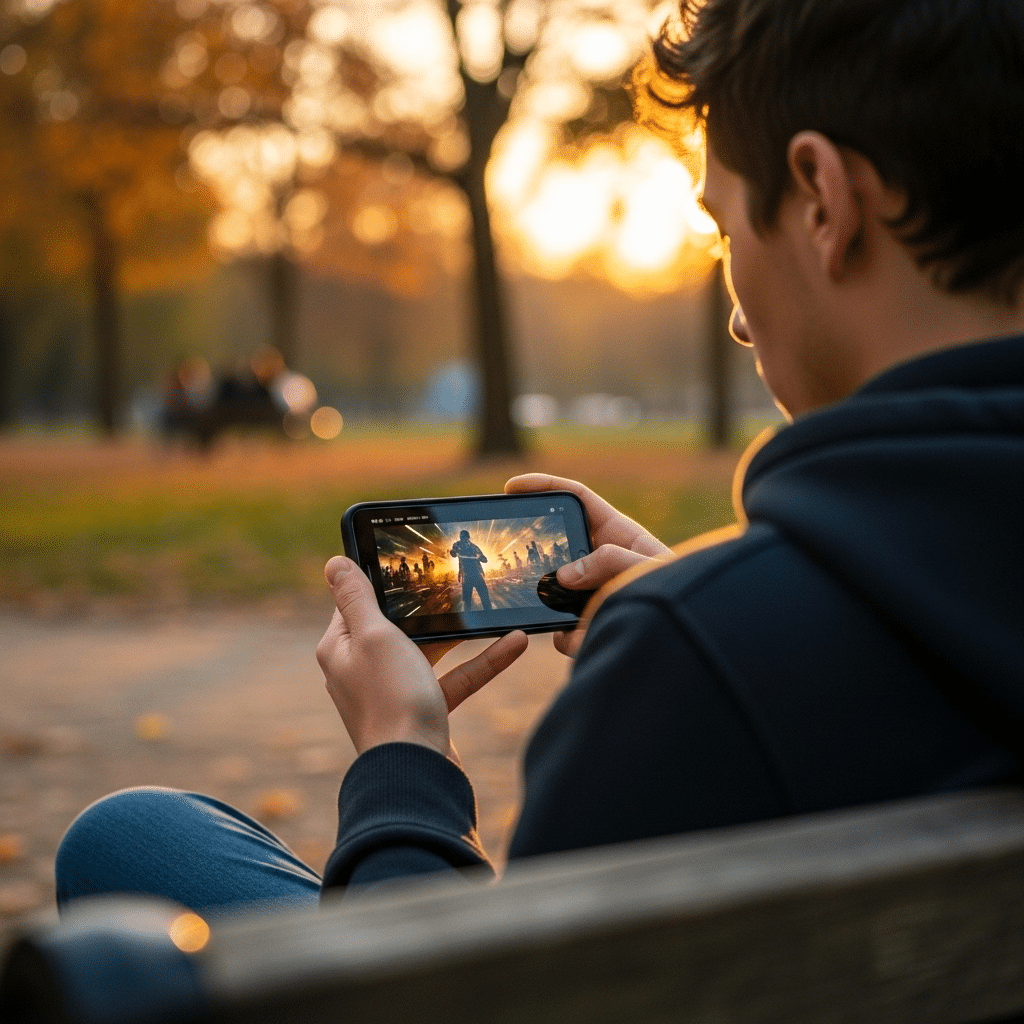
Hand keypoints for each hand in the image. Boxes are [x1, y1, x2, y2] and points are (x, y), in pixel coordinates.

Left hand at [316, 556, 527, 757]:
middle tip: (458, 579)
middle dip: (429, 605)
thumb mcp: (373, 635)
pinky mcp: (423, 710)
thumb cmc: (391, 699)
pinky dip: (482, 661)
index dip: (382, 581)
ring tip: (491, 608)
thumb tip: (335, 563)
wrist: (416, 771)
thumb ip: (357, 597)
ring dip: (462, 632)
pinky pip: (453, 678)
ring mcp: (393, 691)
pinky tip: (515, 644)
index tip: (412, 561)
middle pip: (396, 625)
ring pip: (430, 651)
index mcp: (341, 648)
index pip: (356, 602)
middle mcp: (362, 669)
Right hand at [505, 474, 672, 655]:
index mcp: (617, 533)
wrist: (690, 642)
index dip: (545, 486)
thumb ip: (611, 561)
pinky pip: (564, 631)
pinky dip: (568, 637)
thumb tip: (565, 576)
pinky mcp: (589, 625)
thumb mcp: (649, 568)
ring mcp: (592, 593)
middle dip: (538, 554)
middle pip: (557, 547)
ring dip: (553, 604)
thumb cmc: (680, 597)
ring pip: (554, 593)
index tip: (513, 487)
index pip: (575, 498)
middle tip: (519, 560)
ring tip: (572, 613)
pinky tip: (584, 639)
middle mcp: (601, 561)